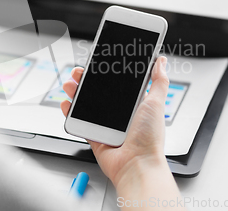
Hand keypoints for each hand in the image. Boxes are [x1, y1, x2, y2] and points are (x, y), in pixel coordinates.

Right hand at [61, 56, 169, 186]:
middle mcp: (119, 114)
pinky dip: (70, 112)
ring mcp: (105, 125)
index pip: (117, 84)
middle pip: (98, 92)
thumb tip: (161, 62)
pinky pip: (79, 121)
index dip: (106, 73)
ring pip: (86, 104)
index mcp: (133, 104)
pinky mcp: (94, 135)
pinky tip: (66, 104)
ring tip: (70, 85)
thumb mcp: (156, 103)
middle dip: (86, 80)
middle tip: (79, 72)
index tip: (97, 64)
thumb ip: (158, 81)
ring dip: (75, 92)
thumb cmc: (149, 138)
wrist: (136, 165)